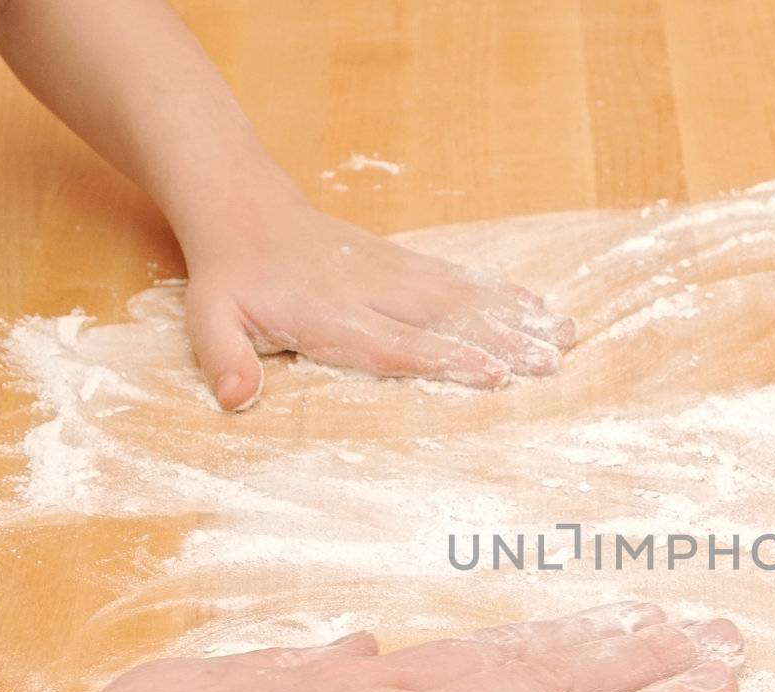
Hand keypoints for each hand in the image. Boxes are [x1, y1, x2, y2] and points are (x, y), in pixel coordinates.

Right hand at [68, 603, 740, 691]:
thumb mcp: (221, 688)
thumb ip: (299, 670)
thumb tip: (358, 650)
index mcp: (368, 688)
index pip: (502, 657)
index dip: (578, 641)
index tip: (636, 621)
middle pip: (556, 681)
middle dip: (643, 659)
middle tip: (720, 637)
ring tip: (723, 683)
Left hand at [179, 192, 576, 409]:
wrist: (243, 208)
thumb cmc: (231, 277)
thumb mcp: (210, 320)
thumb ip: (224, 360)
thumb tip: (236, 399)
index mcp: (331, 316)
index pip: (396, 344)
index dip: (446, 359)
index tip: (495, 373)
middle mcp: (371, 293)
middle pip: (447, 319)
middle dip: (504, 340)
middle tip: (554, 359)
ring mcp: (392, 274)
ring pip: (462, 296)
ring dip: (515, 315)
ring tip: (564, 332)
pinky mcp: (402, 262)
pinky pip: (456, 277)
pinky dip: (497, 290)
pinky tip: (534, 304)